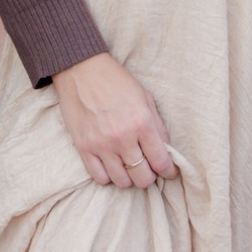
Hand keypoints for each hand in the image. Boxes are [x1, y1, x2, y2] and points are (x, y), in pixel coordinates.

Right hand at [51, 52, 178, 188]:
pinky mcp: (84, 148)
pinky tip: (112, 166)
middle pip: (142, 177)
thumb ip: (157, 125)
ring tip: (129, 167)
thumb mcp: (145, 97)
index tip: (169, 171)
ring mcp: (102, 145)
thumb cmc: (116, 81)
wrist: (82, 70)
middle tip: (148, 168)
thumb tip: (165, 150)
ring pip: (122, 181)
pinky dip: (109, 176)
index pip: (161, 161)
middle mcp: (123, 137)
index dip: (168, 171)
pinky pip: (100, 178)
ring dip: (129, 178)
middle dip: (149, 176)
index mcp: (142, 122)